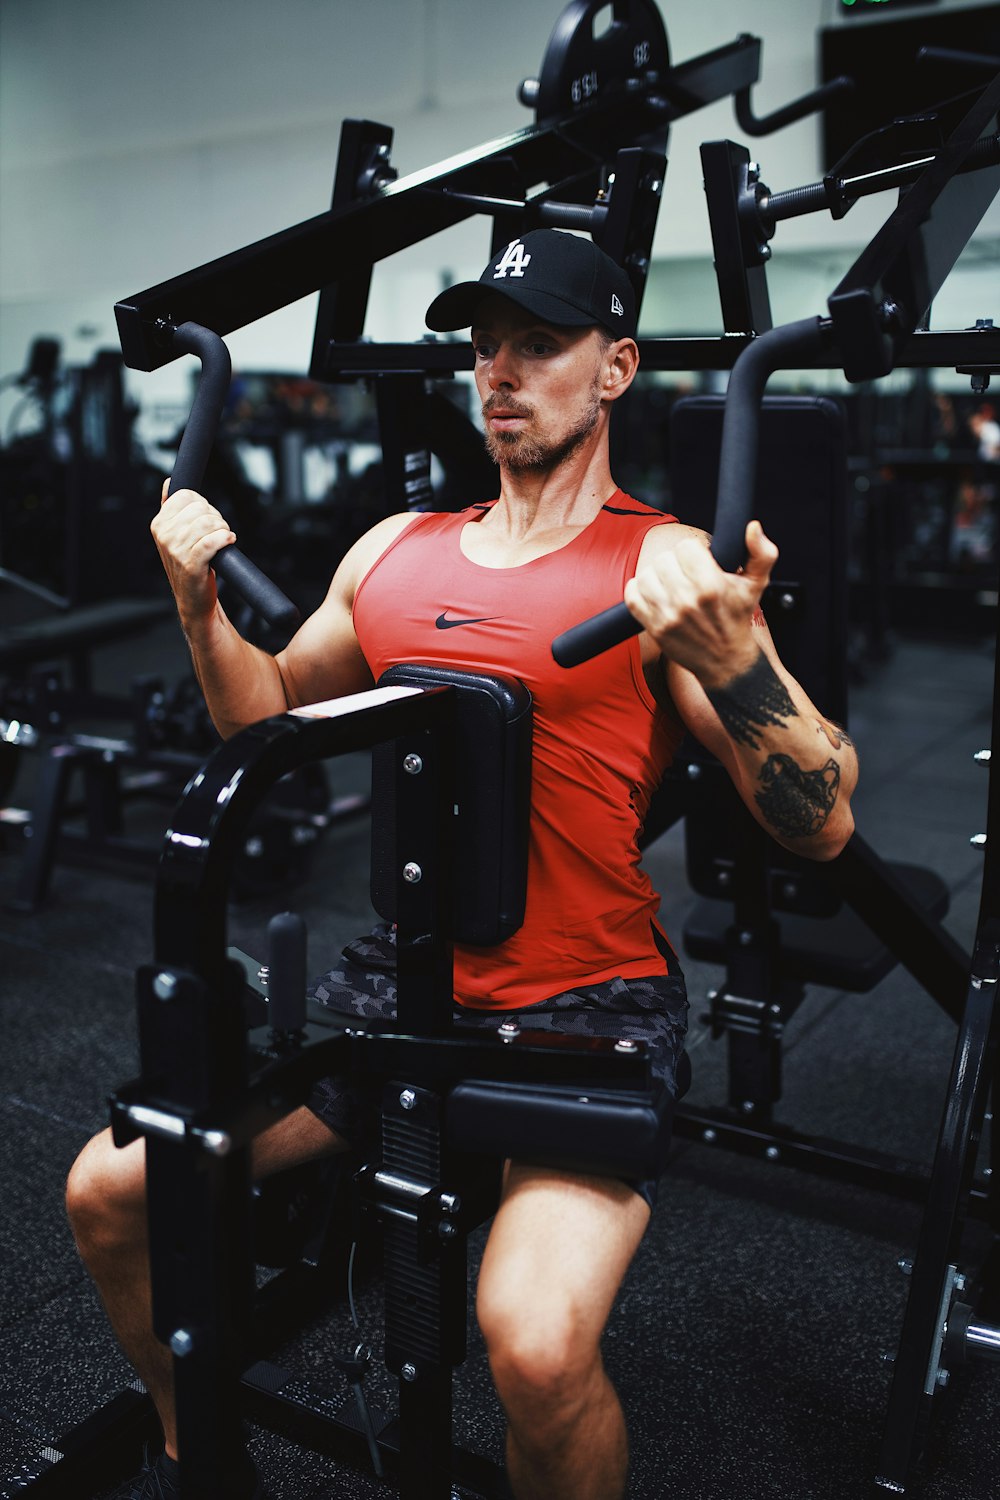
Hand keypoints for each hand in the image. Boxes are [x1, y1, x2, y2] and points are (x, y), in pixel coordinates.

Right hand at [151, 479, 235, 629]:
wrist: (194, 599)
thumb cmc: (189, 565)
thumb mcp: (175, 535)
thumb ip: (171, 508)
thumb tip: (170, 482)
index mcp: (159, 524)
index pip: (186, 495)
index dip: (203, 504)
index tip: (207, 518)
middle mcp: (164, 536)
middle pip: (200, 507)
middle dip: (215, 517)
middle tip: (218, 532)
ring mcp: (176, 551)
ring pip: (208, 523)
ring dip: (222, 529)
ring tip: (223, 539)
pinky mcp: (191, 565)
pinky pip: (212, 541)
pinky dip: (224, 539)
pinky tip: (229, 541)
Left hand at [623, 520, 776, 688]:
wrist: (726, 661)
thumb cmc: (737, 619)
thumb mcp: (756, 585)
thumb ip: (761, 553)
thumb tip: (752, 528)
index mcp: (711, 585)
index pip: (685, 546)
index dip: (692, 550)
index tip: (699, 561)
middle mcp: (687, 600)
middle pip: (664, 559)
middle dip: (675, 563)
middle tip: (685, 574)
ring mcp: (668, 615)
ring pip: (645, 575)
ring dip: (656, 576)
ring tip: (670, 584)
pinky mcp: (654, 627)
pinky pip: (631, 596)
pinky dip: (638, 591)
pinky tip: (654, 593)